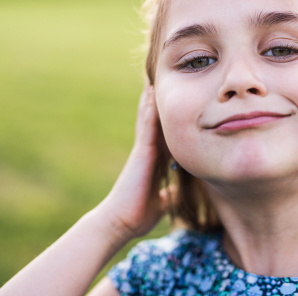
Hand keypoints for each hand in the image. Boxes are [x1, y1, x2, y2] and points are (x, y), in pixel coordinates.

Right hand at [96, 84, 172, 244]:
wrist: (121, 222)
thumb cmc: (139, 214)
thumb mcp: (161, 202)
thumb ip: (168, 194)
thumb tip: (174, 195)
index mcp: (154, 160)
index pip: (163, 133)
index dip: (168, 116)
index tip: (176, 99)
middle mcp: (148, 150)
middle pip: (155, 119)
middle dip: (158, 100)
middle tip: (163, 77)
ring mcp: (143, 149)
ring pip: (148, 117)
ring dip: (152, 97)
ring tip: (155, 75)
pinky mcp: (141, 152)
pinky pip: (146, 126)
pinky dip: (150, 110)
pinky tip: (153, 94)